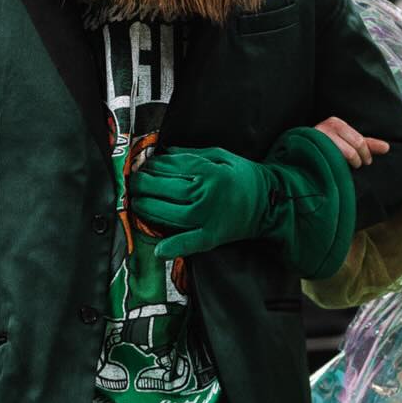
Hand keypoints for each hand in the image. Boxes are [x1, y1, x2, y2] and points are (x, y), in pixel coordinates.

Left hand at [129, 147, 270, 262]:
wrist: (268, 203)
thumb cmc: (244, 178)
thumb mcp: (221, 156)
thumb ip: (192, 154)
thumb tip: (163, 153)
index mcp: (210, 172)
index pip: (170, 167)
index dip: (152, 165)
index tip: (143, 165)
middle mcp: (207, 195)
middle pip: (164, 188)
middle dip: (143, 184)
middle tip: (133, 182)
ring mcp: (208, 218)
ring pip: (168, 213)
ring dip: (146, 208)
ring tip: (136, 202)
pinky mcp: (211, 236)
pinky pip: (189, 242)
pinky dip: (174, 246)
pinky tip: (159, 248)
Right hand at [315, 116, 389, 167]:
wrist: (300, 152)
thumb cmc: (327, 148)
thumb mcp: (348, 143)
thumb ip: (367, 144)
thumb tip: (387, 147)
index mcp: (337, 123)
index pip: (359, 140)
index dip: (365, 153)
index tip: (366, 161)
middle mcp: (327, 127)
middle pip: (354, 145)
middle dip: (359, 159)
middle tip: (358, 165)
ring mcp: (318, 137)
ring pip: (345, 153)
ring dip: (349, 163)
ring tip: (346, 167)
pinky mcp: (312, 147)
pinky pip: (331, 159)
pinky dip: (336, 166)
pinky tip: (334, 167)